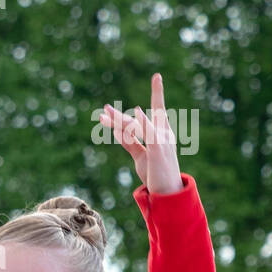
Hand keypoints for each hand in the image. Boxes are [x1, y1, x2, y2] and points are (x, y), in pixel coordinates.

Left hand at [100, 73, 181, 194]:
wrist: (168, 194)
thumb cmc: (156, 176)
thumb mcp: (140, 158)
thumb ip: (130, 144)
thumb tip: (117, 132)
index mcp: (161, 134)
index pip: (157, 110)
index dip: (158, 93)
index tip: (157, 77)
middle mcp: (163, 133)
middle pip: (137, 120)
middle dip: (119, 117)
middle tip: (104, 111)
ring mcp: (162, 140)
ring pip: (136, 126)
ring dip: (119, 121)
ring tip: (105, 114)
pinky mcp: (158, 149)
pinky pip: (148, 133)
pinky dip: (143, 121)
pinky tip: (136, 112)